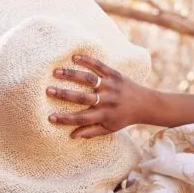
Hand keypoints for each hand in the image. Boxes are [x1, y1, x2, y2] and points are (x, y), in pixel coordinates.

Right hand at [46, 54, 161, 137]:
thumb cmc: (123, 118)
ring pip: (89, 79)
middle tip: (48, 90)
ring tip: (56, 71)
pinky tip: (75, 57)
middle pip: (82, 98)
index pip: (81, 118)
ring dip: (72, 74)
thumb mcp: (109, 128)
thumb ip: (91, 131)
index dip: (65, 119)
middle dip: (64, 94)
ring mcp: (110, 86)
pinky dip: (88, 60)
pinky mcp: (114, 74)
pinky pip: (100, 66)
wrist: (145, 104)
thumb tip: (72, 135)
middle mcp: (107, 100)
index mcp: (104, 115)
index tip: (50, 117)